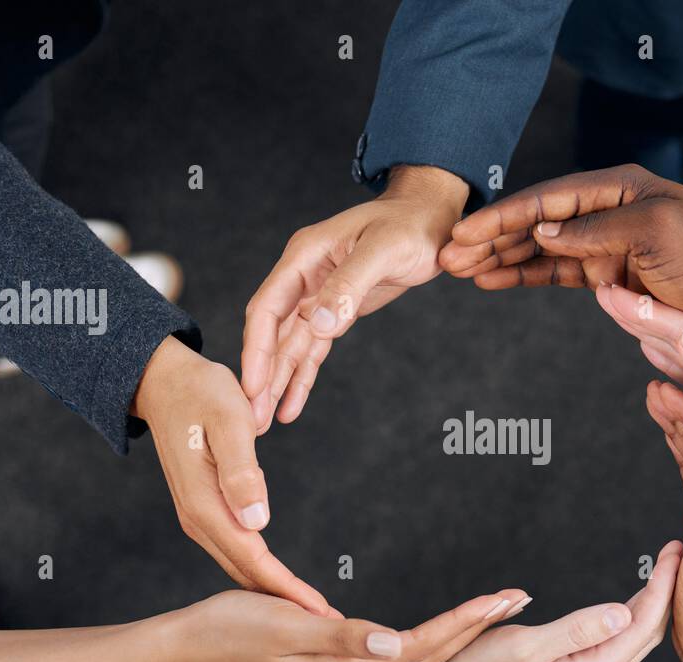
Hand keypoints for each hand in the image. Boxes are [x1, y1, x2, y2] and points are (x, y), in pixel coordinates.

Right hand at [132, 336, 329, 613]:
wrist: (162, 382)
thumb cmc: (201, 392)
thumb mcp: (228, 420)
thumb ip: (241, 471)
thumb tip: (258, 520)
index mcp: (204, 503)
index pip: (253, 557)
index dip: (286, 589)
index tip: (318, 614)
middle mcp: (198, 518)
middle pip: (246, 571)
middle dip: (285, 603)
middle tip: (328, 627)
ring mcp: (198, 517)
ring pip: (240, 566)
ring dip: (273, 592)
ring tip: (311, 616)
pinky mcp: (204, 510)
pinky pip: (235, 551)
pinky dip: (260, 572)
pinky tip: (280, 585)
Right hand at [167, 585, 528, 661]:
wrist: (192, 646)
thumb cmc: (231, 627)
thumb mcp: (285, 624)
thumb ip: (342, 636)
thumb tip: (397, 644)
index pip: (420, 645)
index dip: (465, 621)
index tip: (502, 599)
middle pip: (428, 653)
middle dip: (476, 626)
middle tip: (517, 599)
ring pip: (415, 655)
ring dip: (456, 632)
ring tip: (492, 610)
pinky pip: (394, 654)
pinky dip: (426, 638)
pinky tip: (440, 630)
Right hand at [242, 164, 469, 429]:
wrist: (430, 219)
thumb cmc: (408, 226)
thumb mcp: (383, 250)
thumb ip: (349, 285)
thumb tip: (318, 324)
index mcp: (304, 257)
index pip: (267, 308)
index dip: (257, 349)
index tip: (252, 387)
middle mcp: (304, 278)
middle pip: (273, 333)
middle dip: (263, 376)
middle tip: (254, 419)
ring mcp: (317, 296)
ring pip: (290, 346)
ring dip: (279, 382)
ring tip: (267, 421)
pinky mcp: (336, 311)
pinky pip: (313, 349)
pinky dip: (303, 375)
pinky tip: (292, 404)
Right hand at [398, 542, 682, 661]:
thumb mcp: (524, 648)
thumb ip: (575, 630)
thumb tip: (622, 613)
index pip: (640, 627)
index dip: (661, 588)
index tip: (672, 554)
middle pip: (645, 634)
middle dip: (665, 592)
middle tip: (674, 553)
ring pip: (631, 638)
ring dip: (650, 603)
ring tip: (662, 570)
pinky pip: (613, 641)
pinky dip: (629, 615)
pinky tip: (629, 600)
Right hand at [439, 164, 682, 329]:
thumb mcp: (655, 232)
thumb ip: (596, 230)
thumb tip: (542, 230)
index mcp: (616, 187)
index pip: (547, 199)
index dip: (503, 216)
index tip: (466, 231)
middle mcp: (603, 210)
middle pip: (533, 222)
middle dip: (489, 238)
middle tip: (448, 255)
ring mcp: (600, 243)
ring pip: (537, 249)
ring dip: (498, 259)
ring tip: (460, 270)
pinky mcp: (603, 273)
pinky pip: (554, 273)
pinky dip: (523, 276)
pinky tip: (492, 280)